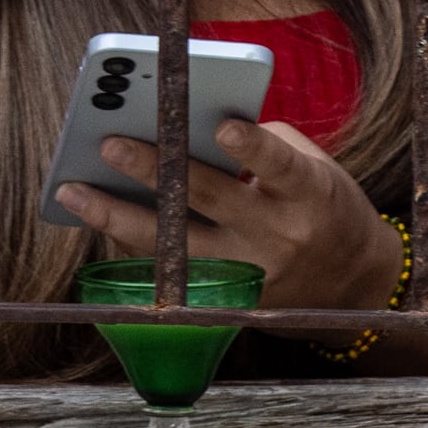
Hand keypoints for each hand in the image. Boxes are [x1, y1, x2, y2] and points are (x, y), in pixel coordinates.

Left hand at [58, 115, 402, 313]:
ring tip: (73, 192)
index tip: (222, 125)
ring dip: (118, 217)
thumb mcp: (312, 168)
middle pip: (210, 202)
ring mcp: (250, 275)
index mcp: (307, 193)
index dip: (252, 148)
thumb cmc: (320, 204)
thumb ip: (260, 145)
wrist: (353, 285)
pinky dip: (132, 247)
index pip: (280, 166)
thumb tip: (183, 125)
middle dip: (156, 171)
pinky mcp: (229, 303)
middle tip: (109, 144)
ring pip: (175, 248)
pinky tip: (97, 222)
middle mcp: (278, 236)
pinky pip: (172, 274)